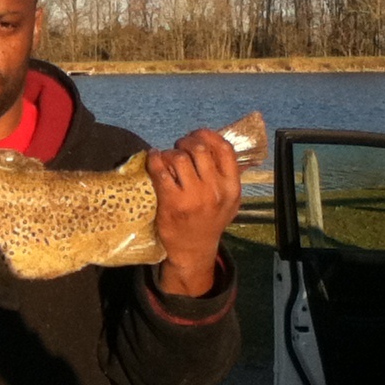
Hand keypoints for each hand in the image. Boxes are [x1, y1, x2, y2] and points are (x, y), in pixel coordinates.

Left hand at [146, 128, 241, 296]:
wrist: (194, 250)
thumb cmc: (210, 221)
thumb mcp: (229, 201)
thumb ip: (227, 175)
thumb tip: (218, 145)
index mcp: (232, 187)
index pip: (225, 149)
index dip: (208, 135)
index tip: (197, 135)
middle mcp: (215, 190)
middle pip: (200, 149)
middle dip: (185, 142)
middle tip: (178, 147)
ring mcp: (193, 196)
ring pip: (179, 157)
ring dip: (169, 153)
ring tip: (166, 158)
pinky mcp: (172, 202)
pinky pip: (161, 171)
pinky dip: (154, 159)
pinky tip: (153, 158)